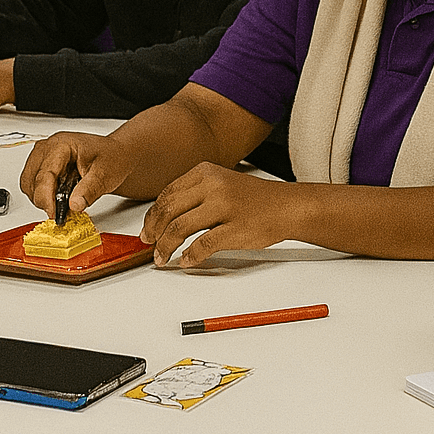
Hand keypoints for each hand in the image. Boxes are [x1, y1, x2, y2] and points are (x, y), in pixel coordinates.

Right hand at [19, 132, 133, 215]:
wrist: (115, 153)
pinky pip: (32, 183)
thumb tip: (74, 205)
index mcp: (62, 145)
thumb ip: (88, 191)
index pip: (45, 174)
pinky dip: (42, 194)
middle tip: (60, 211)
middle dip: (44, 199)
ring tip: (62, 201)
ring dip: (41, 197)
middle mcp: (48, 147)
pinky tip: (58, 196)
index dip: (46, 197)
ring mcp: (43, 155)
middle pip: (32, 180)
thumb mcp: (104, 175)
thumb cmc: (111, 158)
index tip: (54, 213)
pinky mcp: (42, 164)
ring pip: (28, 183)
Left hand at [140, 163, 293, 268]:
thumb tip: (163, 216)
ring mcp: (224, 206)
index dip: (152, 216)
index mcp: (205, 172)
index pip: (166, 193)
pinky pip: (202, 245)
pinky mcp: (235, 229)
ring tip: (162, 257)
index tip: (147, 230)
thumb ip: (193, 194)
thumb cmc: (253, 199)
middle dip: (154, 232)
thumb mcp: (220, 183)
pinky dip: (190, 256)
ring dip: (166, 246)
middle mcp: (213, 186)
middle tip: (149, 245)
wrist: (287, 206)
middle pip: (169, 210)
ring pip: (179, 228)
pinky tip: (186, 261)